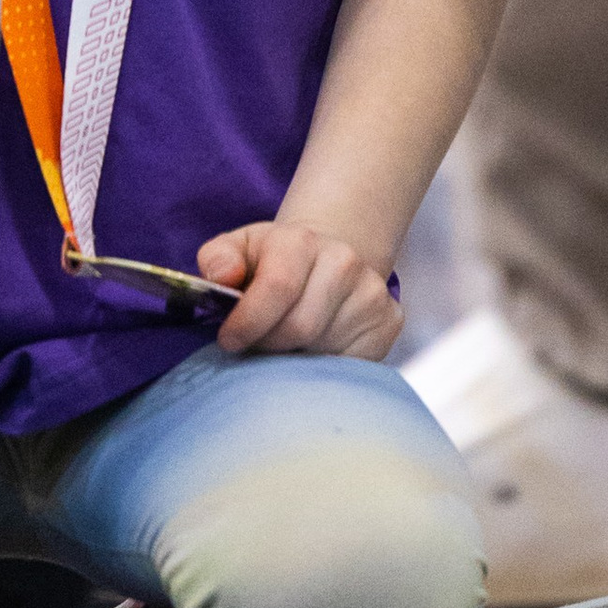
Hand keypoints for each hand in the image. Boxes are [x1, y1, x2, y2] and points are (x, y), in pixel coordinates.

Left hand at [196, 219, 399, 360]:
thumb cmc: (275, 262)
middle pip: (300, 327)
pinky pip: (351, 364)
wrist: (328, 258)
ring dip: (296, 358)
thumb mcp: (238, 250)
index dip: (248, 323)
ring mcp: (371, 292)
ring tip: (286, 345)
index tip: (229, 341)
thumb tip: (223, 277)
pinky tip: (314, 349)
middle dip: (269, 346)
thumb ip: (218, 259)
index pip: (277, 287)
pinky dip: (325, 367)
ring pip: (324, 350)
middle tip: (257, 346)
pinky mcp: (388, 320)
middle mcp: (343, 261)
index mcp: (300, 240)